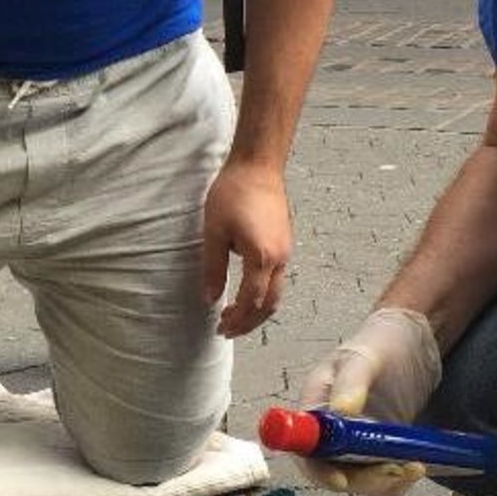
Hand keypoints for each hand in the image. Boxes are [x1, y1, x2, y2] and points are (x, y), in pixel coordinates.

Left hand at [202, 162, 292, 337]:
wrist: (258, 165)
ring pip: (276, 293)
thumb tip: (210, 298)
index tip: (220, 328)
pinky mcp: (285, 243)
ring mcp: (286, 251)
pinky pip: (277, 278)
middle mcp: (280, 258)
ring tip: (235, 316)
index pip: (251, 302)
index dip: (236, 319)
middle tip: (227, 330)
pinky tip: (245, 292)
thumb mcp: (214, 232)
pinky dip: (263, 294)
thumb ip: (213, 269)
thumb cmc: (233, 193)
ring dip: (257, 310)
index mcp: (262, 258)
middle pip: (269, 304)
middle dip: (249, 322)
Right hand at [299, 306, 441, 495]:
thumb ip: (351, 382)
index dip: (318, 471)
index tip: (342, 480)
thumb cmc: (379, 343)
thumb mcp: (363, 357)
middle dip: (362, 480)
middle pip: (333, 473)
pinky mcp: (379, 451)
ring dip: (384, 483)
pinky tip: (415, 466)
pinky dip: (398, 481)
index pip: (305, 451)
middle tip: (392, 470)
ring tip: (412, 467)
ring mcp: (356, 445)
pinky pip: (383, 478)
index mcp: (315, 409)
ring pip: (361, 481)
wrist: (411, 343)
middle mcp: (330, 433)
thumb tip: (341, 411)